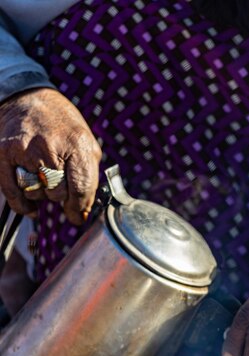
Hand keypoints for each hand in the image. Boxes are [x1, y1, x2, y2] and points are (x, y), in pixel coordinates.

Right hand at [0, 87, 101, 223]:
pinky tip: (31, 207)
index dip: (80, 207)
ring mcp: (26, 151)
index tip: (78, 214)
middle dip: (61, 194)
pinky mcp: (5, 154)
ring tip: (43, 173)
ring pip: (38, 195)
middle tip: (59, 179)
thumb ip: (88, 176)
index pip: (81, 189)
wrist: (26, 97)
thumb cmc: (59, 123)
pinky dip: (24, 205)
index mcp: (77, 143)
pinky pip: (14, 194)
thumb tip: (83, 212)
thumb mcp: (85, 142)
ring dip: (42, 192)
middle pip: (59, 194)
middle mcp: (51, 147)